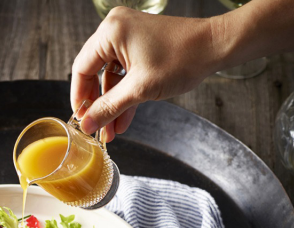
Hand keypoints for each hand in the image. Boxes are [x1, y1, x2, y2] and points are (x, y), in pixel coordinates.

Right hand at [71, 7, 222, 141]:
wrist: (213, 48)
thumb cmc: (182, 59)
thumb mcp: (140, 90)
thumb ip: (109, 108)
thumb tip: (87, 124)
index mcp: (110, 32)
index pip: (82, 68)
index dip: (80, 98)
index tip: (82, 120)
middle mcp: (116, 29)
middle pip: (94, 73)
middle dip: (98, 105)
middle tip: (97, 129)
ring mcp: (128, 37)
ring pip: (110, 77)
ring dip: (112, 105)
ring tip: (112, 131)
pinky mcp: (140, 46)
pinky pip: (125, 74)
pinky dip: (125, 95)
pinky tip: (123, 119)